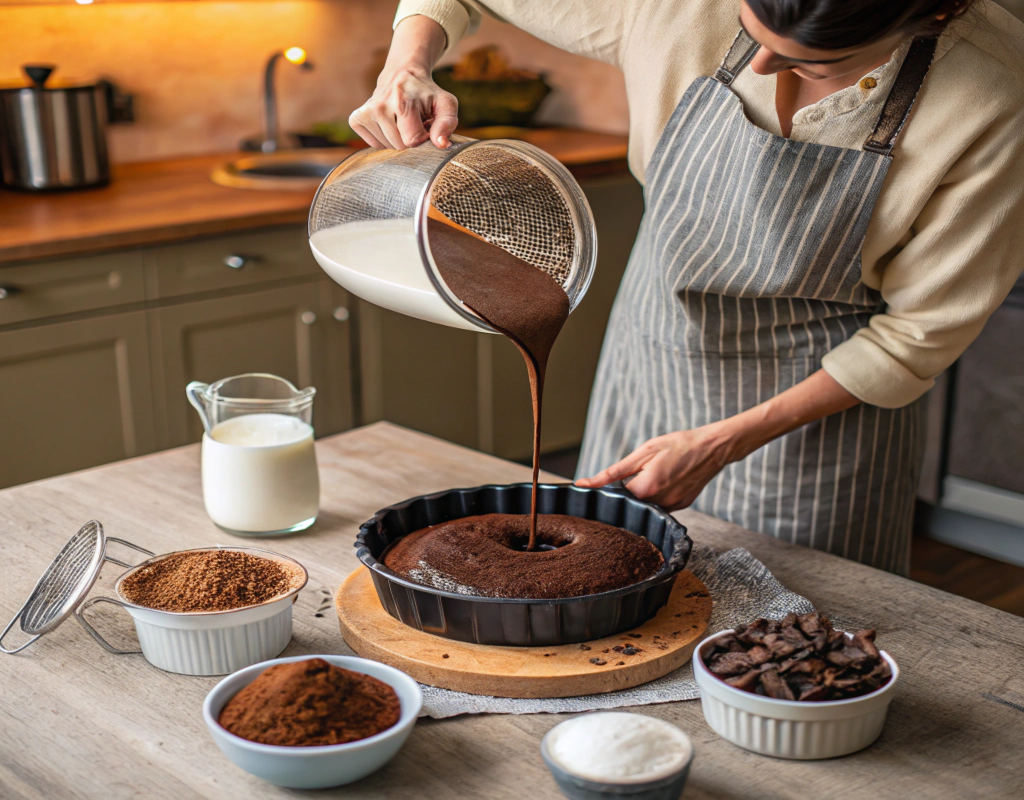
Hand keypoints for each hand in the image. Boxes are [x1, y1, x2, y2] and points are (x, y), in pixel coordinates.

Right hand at [350, 68, 457, 149]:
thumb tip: (440, 144)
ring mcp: (366, 112)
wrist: (402, 74)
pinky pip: (374, 145)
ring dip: (397, 139)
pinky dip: (384, 140)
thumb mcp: (445, 103)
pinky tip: (389, 124)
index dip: (422, 138)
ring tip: (401, 121)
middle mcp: (379, 106)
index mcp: (402, 102)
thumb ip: (447, 123)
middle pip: (398, 146)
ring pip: (386, 147)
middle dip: (409, 139)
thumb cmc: (426, 93)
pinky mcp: (356, 118)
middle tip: (413, 122)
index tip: (425, 125)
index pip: (412, 140)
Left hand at [575, 369, 860, 510]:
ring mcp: (674, 507)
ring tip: (654, 475)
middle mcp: (661, 503)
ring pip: (647, 506)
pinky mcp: (683, 506)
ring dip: (643, 495)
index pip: (616, 499)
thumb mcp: (643, 452)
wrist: (713, 447)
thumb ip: (613, 472)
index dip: (610, 490)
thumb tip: (587, 483)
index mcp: (646, 489)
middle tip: (634, 476)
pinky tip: (665, 481)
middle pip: (632, 505)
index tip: (604, 486)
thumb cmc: (678, 444)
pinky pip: (662, 506)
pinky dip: (657, 496)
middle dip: (627, 494)